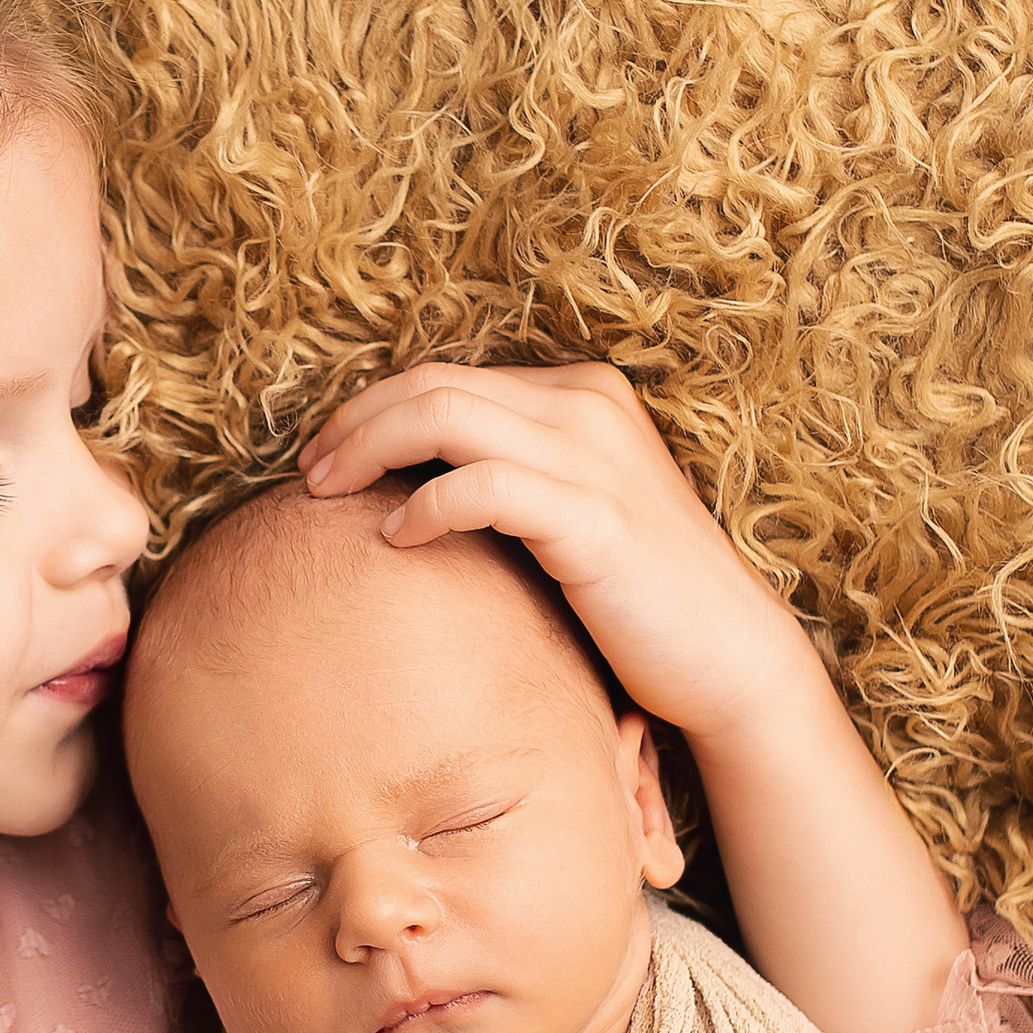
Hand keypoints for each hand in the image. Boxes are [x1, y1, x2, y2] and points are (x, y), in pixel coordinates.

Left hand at [298, 359, 803, 747]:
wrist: (725, 656)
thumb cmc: (632, 597)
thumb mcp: (563, 511)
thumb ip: (502, 476)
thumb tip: (399, 479)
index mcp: (578, 394)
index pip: (444, 376)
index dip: (369, 411)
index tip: (322, 459)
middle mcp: (586, 407)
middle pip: (432, 383)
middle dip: (353, 425)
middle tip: (307, 477)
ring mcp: (593, 457)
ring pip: (445, 416)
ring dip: (369, 451)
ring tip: (327, 496)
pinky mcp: (594, 519)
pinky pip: (482, 487)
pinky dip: (425, 505)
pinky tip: (395, 540)